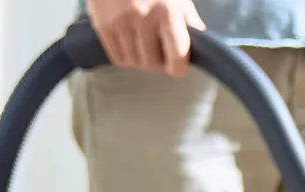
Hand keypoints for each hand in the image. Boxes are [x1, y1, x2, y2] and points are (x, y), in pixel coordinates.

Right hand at [88, 0, 203, 77]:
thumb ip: (189, 22)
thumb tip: (201, 47)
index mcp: (168, 11)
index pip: (177, 58)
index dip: (178, 66)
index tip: (177, 64)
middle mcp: (144, 18)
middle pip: (152, 64)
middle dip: (157, 62)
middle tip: (157, 51)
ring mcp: (121, 22)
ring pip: (134, 63)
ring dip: (139, 59)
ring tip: (141, 42)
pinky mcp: (103, 25)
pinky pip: (117, 58)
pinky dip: (124, 56)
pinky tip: (128, 42)